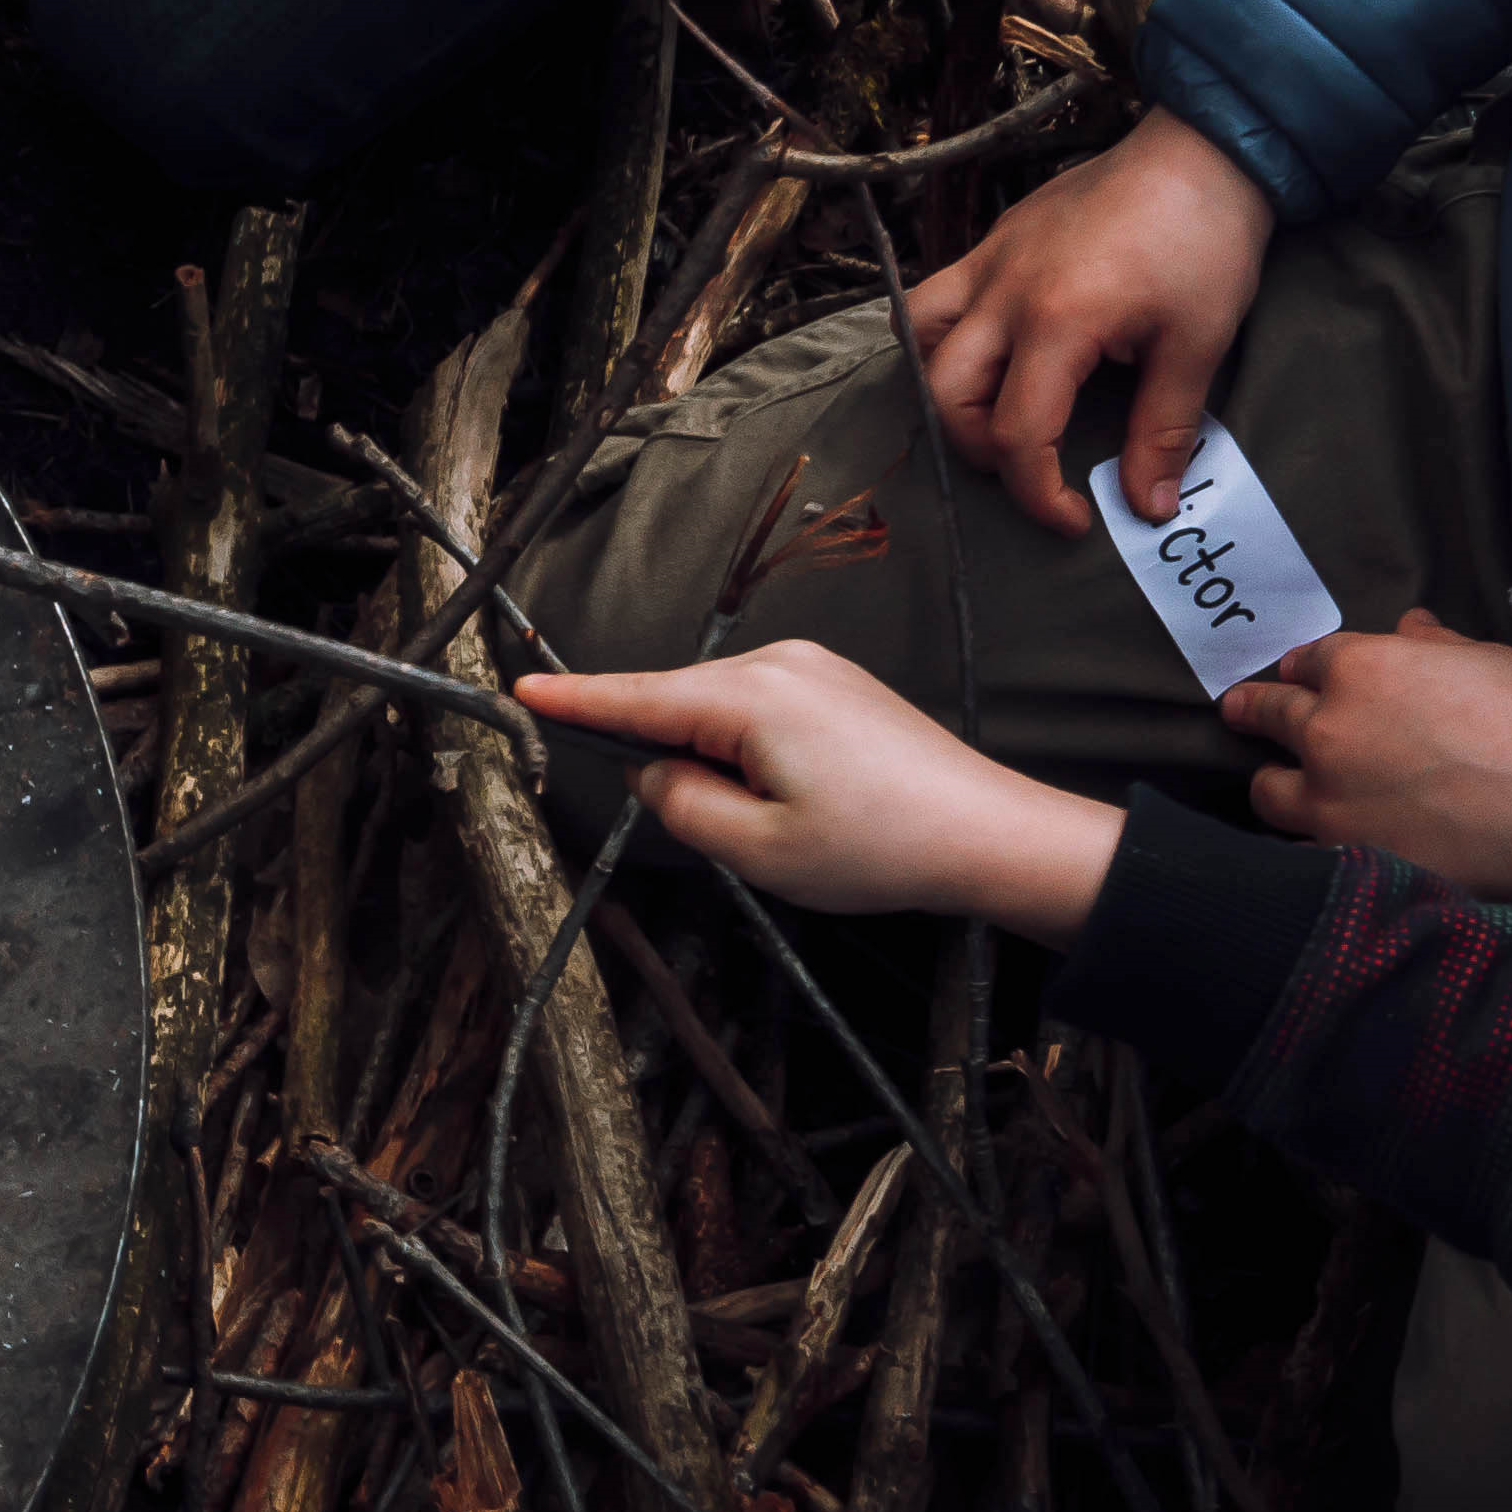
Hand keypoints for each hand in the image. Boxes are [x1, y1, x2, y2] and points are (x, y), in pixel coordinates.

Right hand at [515, 641, 1122, 941]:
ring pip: (717, 710)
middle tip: (731, 830)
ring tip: (778, 822)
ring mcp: (812, 666)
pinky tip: (792, 797)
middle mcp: (777, 662)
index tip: (521, 688)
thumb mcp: (757, 849)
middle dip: (670, 758)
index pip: (635, 696)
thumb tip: (654, 772)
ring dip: (716, 760)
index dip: (574, 700)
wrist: (991, 833)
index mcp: (750, 697)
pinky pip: (756, 709)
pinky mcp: (835, 682)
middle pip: (677, 703)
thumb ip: (680, 805)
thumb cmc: (879, 846)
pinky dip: (747, 749)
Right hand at [911, 109, 1278, 534]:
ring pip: (920, 340)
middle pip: (948, 397)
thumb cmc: (1208, 242)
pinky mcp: (993, 240)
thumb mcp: (1198, 342)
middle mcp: (1003, 295)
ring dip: (947, 388)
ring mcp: (989, 262)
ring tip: (994, 406)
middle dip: (984, 450)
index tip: (1074, 518)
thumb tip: (1149, 504)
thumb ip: (1164, 428)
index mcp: (1056, 324)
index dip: (1038, 493)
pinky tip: (992, 346)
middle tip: (1038, 463)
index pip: (1016, 434)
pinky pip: (937, 296)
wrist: (1206, 148)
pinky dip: (945, 334)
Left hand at [1231, 608, 1511, 892]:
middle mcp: (1327, 728)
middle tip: (1237, 709)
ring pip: (1268, 787)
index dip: (1308, 666)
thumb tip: (1413, 626)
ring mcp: (1325, 795)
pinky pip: (1298, 849)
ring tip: (1275, 783)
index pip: (1313, 659)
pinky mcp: (1339, 852)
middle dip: (1254, 708)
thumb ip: (1441, 647)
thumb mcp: (1493, 665)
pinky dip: (1304, 843)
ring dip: (1274, 781)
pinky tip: (1313, 844)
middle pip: (1271, 712)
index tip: (1299, 672)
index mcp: (1364, 670)